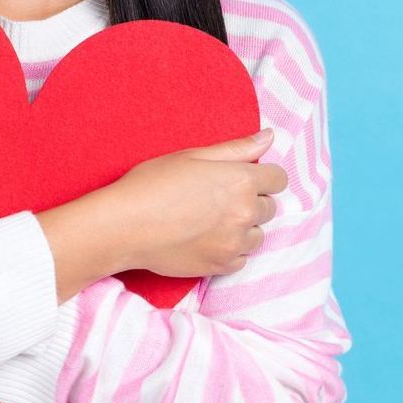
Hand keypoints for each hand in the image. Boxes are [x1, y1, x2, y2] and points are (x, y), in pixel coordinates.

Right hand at [102, 129, 287, 277]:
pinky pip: (242, 258)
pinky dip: (230, 249)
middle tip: (216, 198)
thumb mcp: (191, 156)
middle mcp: (245, 213)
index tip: (241, 178)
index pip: (278, 179)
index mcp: (240, 181)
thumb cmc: (151, 184)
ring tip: (209, 220)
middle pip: (269, 207)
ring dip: (243, 227)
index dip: (262, 176)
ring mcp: (235, 243)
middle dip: (250, 201)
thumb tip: (270, 136)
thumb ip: (236, 148)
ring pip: (257, 235)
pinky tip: (205, 239)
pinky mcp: (222, 266)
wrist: (124, 226)